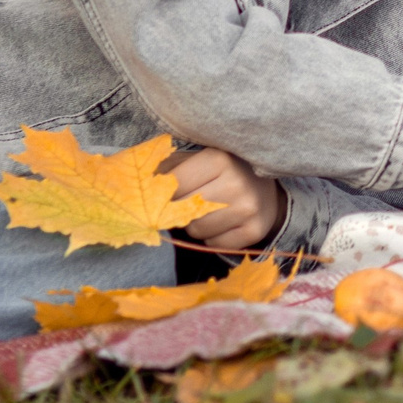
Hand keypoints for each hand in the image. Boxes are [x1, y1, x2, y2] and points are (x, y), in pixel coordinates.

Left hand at [159, 145, 284, 249]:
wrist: (266, 189)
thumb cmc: (223, 172)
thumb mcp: (199, 158)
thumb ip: (169, 167)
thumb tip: (136, 183)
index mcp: (218, 158)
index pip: (173, 184)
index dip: (164, 192)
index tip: (166, 192)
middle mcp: (236, 183)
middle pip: (184, 211)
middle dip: (180, 209)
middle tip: (188, 202)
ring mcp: (248, 209)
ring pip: (197, 231)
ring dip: (195, 225)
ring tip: (208, 211)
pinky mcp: (255, 231)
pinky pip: (214, 245)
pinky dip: (213, 237)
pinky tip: (222, 223)